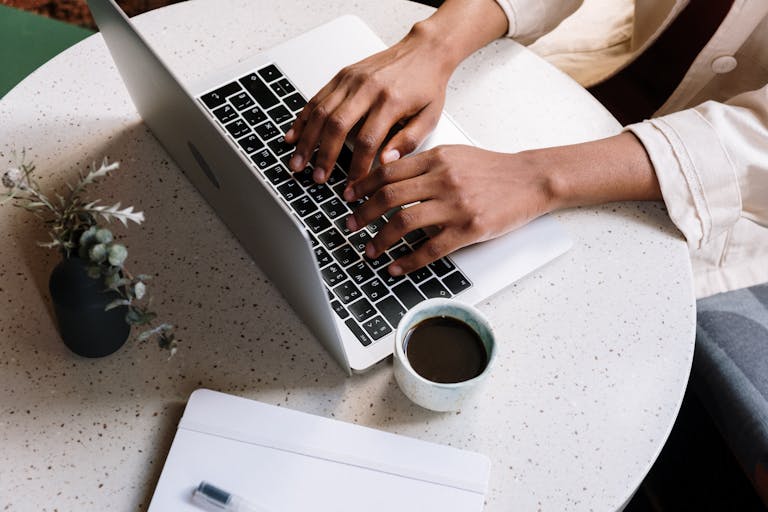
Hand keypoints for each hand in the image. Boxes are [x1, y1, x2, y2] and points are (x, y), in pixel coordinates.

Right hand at [284, 23, 452, 184]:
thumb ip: (409, 142)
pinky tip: (294, 136)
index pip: (368, 141)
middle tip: (317, 178)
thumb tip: (386, 163)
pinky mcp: (342, 75)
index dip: (357, 167)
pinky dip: (302, 119)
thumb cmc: (427, 85)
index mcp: (391, 101)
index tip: (352, 185)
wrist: (424, 51)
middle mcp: (368, 88)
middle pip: (337, 126)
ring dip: (306, 140)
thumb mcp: (429, 117)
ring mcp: (352, 80)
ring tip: (298, 163)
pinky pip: (317, 98)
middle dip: (323, 156)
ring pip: (321, 112)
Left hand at [344, 145, 557, 274]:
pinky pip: (430, 249)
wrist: (530, 179)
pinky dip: (408, 261)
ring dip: (380, 239)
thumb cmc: (493, 169)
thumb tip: (388, 175)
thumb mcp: (456, 155)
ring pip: (404, 222)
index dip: (363, 185)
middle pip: (389, 196)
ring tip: (370, 249)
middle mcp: (443, 179)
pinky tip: (396, 266)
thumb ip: (424, 163)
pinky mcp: (469, 229)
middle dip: (363, 213)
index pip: (388, 171)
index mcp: (437, 158)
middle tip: (350, 225)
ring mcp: (456, 205)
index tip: (348, 196)